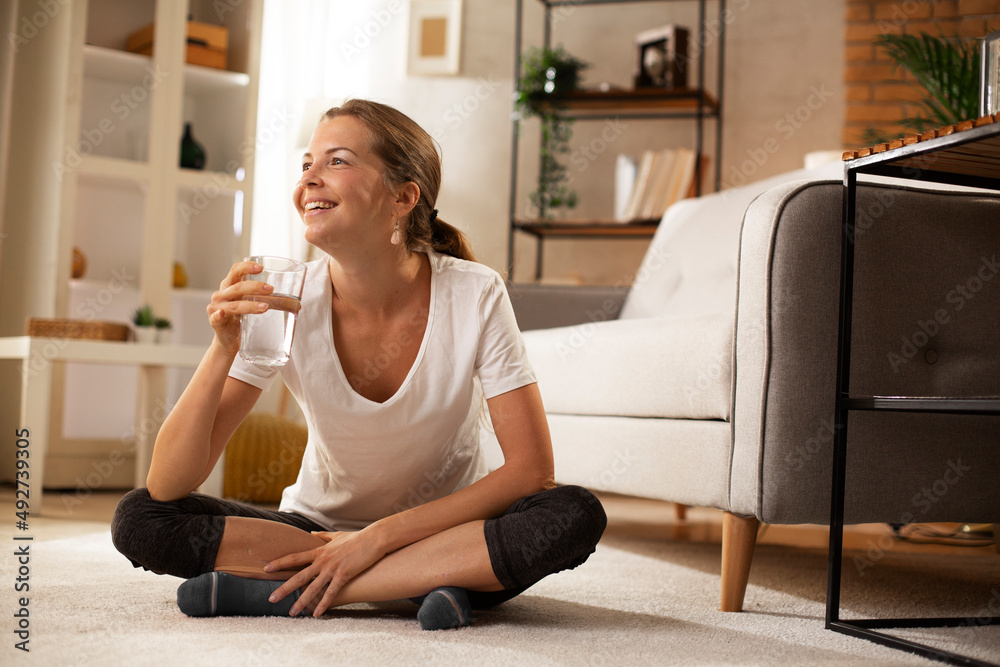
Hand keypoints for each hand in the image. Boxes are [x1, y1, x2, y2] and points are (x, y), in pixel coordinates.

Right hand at [206, 260, 273, 354]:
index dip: (247, 267)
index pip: (236, 271)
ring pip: (234, 304)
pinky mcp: (215, 322)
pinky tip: (222, 313)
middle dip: (255, 287)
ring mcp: (216, 308)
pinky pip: (216, 317)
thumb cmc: (242, 320)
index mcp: (230, 286)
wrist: (229, 341)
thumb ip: (270, 301)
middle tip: (271, 289)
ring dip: (250, 305)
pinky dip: (218, 315)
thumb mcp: (253, 306)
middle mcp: (221, 294)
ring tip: (265, 307)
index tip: (261, 268)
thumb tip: (298, 305)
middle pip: (237, 287)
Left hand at [263, 529, 383, 616]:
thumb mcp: (337, 535)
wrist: (373, 539)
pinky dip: (323, 604)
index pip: (295, 558)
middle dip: (284, 588)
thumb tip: (311, 533)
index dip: (279, 563)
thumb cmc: (356, 537)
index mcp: (319, 551)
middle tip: (271, 598)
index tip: (266, 569)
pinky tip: (316, 614)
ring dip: (301, 601)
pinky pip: (331, 592)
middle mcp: (323, 560)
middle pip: (299, 576)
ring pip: (313, 588)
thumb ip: (322, 536)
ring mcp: (333, 568)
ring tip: (291, 612)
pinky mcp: (344, 575)